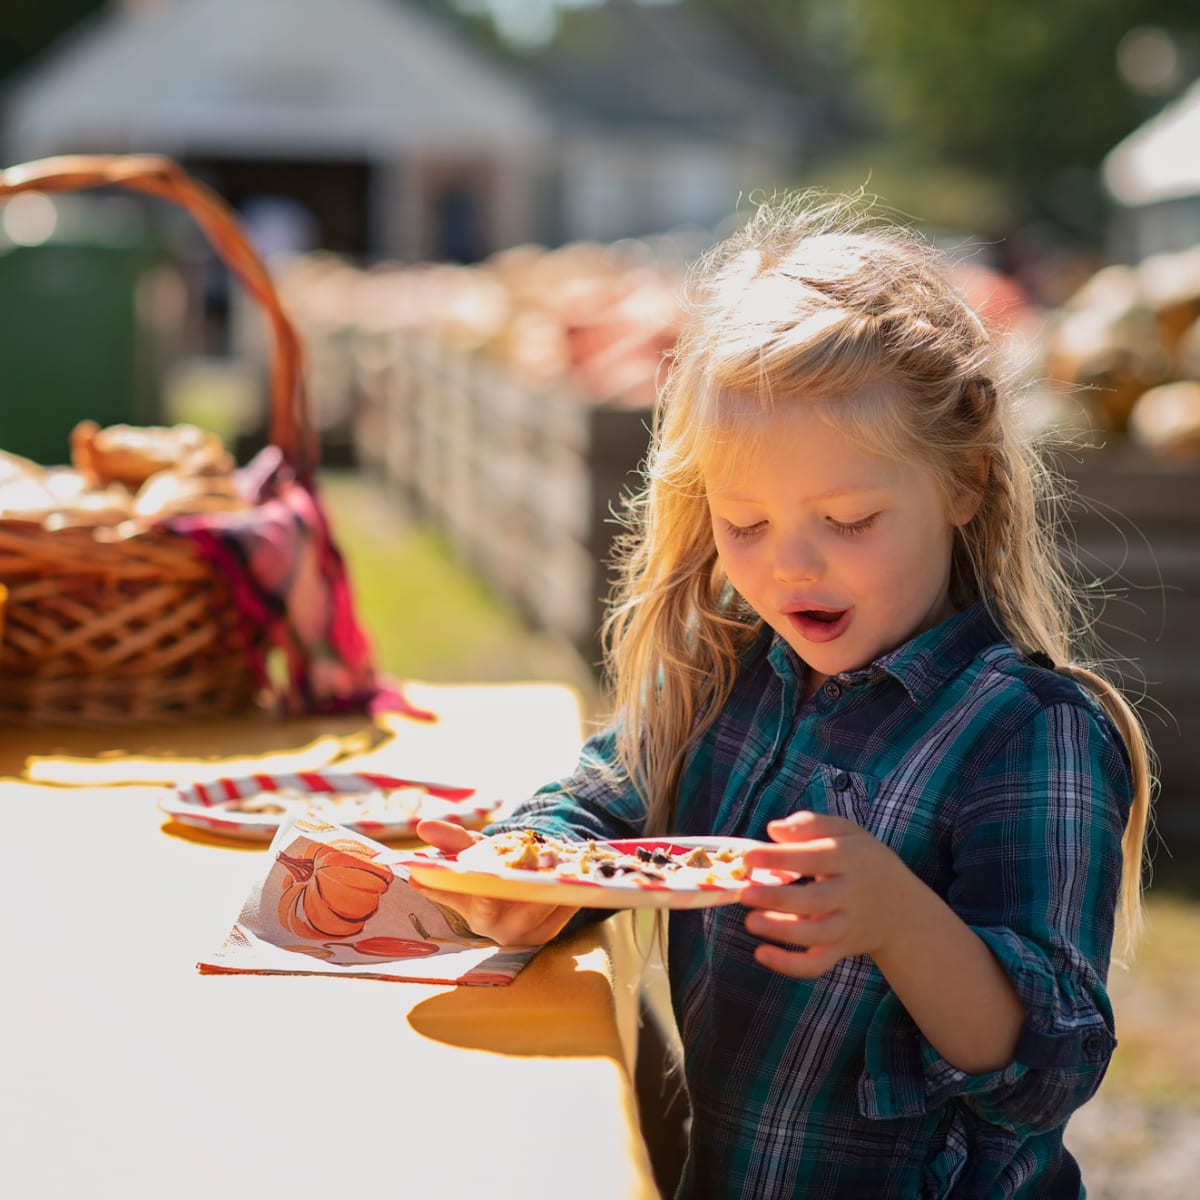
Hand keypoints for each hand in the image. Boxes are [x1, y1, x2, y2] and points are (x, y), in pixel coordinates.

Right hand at [413, 819, 579, 948]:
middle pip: (508, 904)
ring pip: (540, 908)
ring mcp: (521, 934)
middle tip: (535, 865)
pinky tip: (577, 875)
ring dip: (552, 886)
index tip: (466, 876)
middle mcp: (492, 927)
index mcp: (468, 907)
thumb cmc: (488, 869)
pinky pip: (562, 911)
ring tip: (562, 865)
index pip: (465, 898)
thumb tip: (422, 827)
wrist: (517, 889)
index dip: (463, 888)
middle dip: (523, 884)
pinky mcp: (547, 933)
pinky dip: (569, 892)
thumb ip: (452, 841)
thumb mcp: (472, 852)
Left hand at [738, 810, 911, 977]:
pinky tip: (762, 954)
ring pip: (816, 935)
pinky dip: (790, 965)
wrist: (903, 909)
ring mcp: (848, 925)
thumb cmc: (863, 861)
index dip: (779, 858)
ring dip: (781, 931)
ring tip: (750, 922)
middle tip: (744, 893)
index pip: (813, 857)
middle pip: (814, 900)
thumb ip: (810, 825)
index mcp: (851, 859)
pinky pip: (818, 963)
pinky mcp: (842, 949)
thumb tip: (774, 829)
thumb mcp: (846, 832)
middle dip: (777, 899)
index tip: (748, 857)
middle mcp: (852, 894)